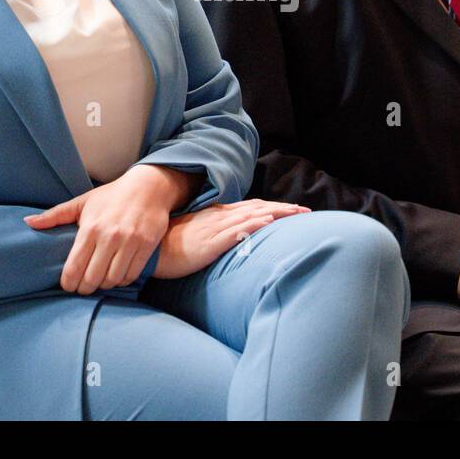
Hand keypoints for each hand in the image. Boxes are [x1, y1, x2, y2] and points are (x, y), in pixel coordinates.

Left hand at [24, 165, 197, 294]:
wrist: (149, 187)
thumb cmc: (112, 195)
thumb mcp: (82, 202)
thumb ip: (55, 215)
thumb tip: (27, 223)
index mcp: (90, 228)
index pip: (74, 267)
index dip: (68, 283)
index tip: (67, 286)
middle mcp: (110, 236)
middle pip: (92, 279)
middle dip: (85, 288)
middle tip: (83, 288)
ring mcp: (130, 242)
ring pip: (112, 279)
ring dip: (104, 285)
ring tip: (100, 281)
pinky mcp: (147, 245)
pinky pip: (131, 275)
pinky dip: (122, 280)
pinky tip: (117, 275)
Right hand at [153, 199, 310, 279]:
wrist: (153, 251)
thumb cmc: (173, 244)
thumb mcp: (200, 233)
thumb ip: (217, 230)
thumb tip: (236, 233)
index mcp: (218, 214)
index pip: (253, 207)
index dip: (275, 207)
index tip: (295, 210)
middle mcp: (220, 217)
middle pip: (258, 209)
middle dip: (283, 209)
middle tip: (306, 211)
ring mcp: (216, 228)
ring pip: (252, 216)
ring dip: (275, 214)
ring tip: (296, 213)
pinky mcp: (211, 242)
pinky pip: (234, 231)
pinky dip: (252, 224)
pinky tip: (266, 222)